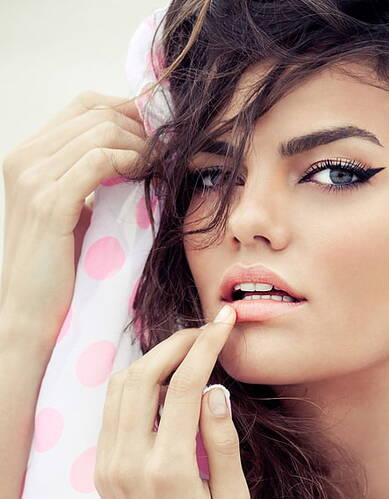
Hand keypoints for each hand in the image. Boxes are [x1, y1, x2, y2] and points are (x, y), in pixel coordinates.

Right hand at [0, 90, 148, 350]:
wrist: (32, 311)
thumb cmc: (61, 264)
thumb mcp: (77, 209)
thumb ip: (94, 177)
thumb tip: (138, 154)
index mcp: (30, 154)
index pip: (85, 106)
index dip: (129, 110)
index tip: (162, 130)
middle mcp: (25, 158)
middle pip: (96, 112)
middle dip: (142, 127)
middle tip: (171, 149)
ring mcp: (32, 178)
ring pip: (100, 132)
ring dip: (142, 145)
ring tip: (165, 164)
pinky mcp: (48, 203)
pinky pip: (97, 161)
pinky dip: (130, 161)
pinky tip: (148, 174)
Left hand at [94, 304, 250, 498]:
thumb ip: (223, 444)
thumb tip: (215, 390)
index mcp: (169, 470)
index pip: (184, 386)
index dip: (206, 346)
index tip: (223, 322)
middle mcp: (129, 463)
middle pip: (144, 376)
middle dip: (176, 343)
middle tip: (206, 329)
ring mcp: (109, 467)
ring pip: (121, 389)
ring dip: (153, 358)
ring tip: (187, 348)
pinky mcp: (104, 473)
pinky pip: (113, 411)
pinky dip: (136, 383)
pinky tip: (162, 380)